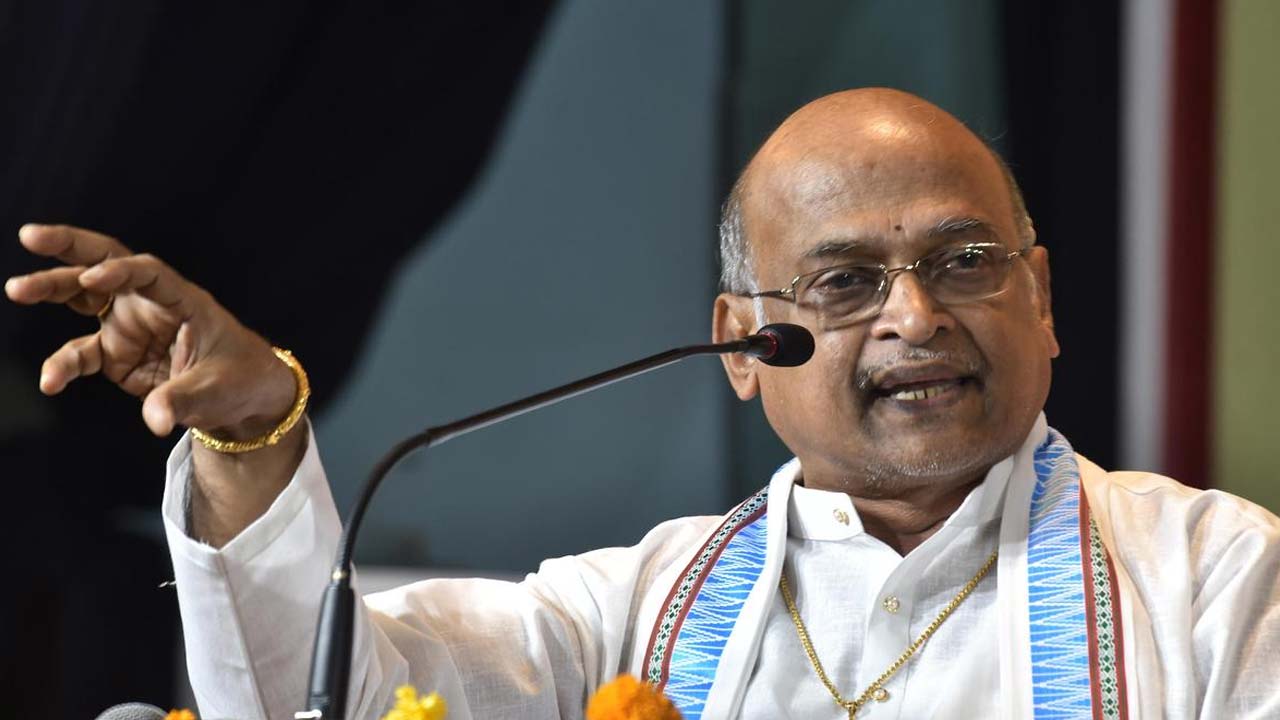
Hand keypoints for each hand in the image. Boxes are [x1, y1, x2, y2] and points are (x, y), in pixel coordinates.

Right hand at [5, 224, 296, 438]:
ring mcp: (129, 325)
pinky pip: (81, 353)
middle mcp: (150, 304)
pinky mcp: (114, 353)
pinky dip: (63, 366)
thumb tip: (155, 420)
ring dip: (50, 288)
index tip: (92, 279)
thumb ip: (183, 400)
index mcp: (183, 300)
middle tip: (30, 236)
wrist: (240, 398)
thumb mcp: (218, 390)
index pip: (148, 273)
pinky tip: (50, 382)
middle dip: (69, 246)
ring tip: (15, 288)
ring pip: (82, 295)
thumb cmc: (239, 380)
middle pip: (106, 262)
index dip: (119, 272)